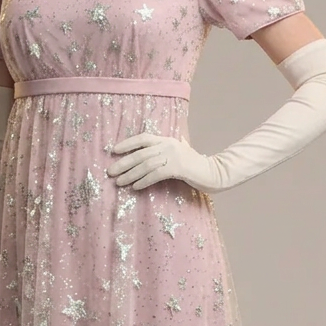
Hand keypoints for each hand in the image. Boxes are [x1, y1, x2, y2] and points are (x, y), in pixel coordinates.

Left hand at [107, 133, 221, 192]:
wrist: (214, 172)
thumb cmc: (197, 165)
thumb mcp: (184, 151)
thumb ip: (175, 146)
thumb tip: (171, 142)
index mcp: (167, 140)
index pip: (143, 138)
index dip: (127, 143)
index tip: (113, 151)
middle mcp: (168, 145)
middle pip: (140, 153)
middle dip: (123, 163)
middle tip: (110, 172)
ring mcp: (173, 156)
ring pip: (146, 165)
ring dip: (130, 174)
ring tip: (119, 182)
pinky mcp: (178, 168)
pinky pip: (156, 175)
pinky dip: (144, 181)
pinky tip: (135, 187)